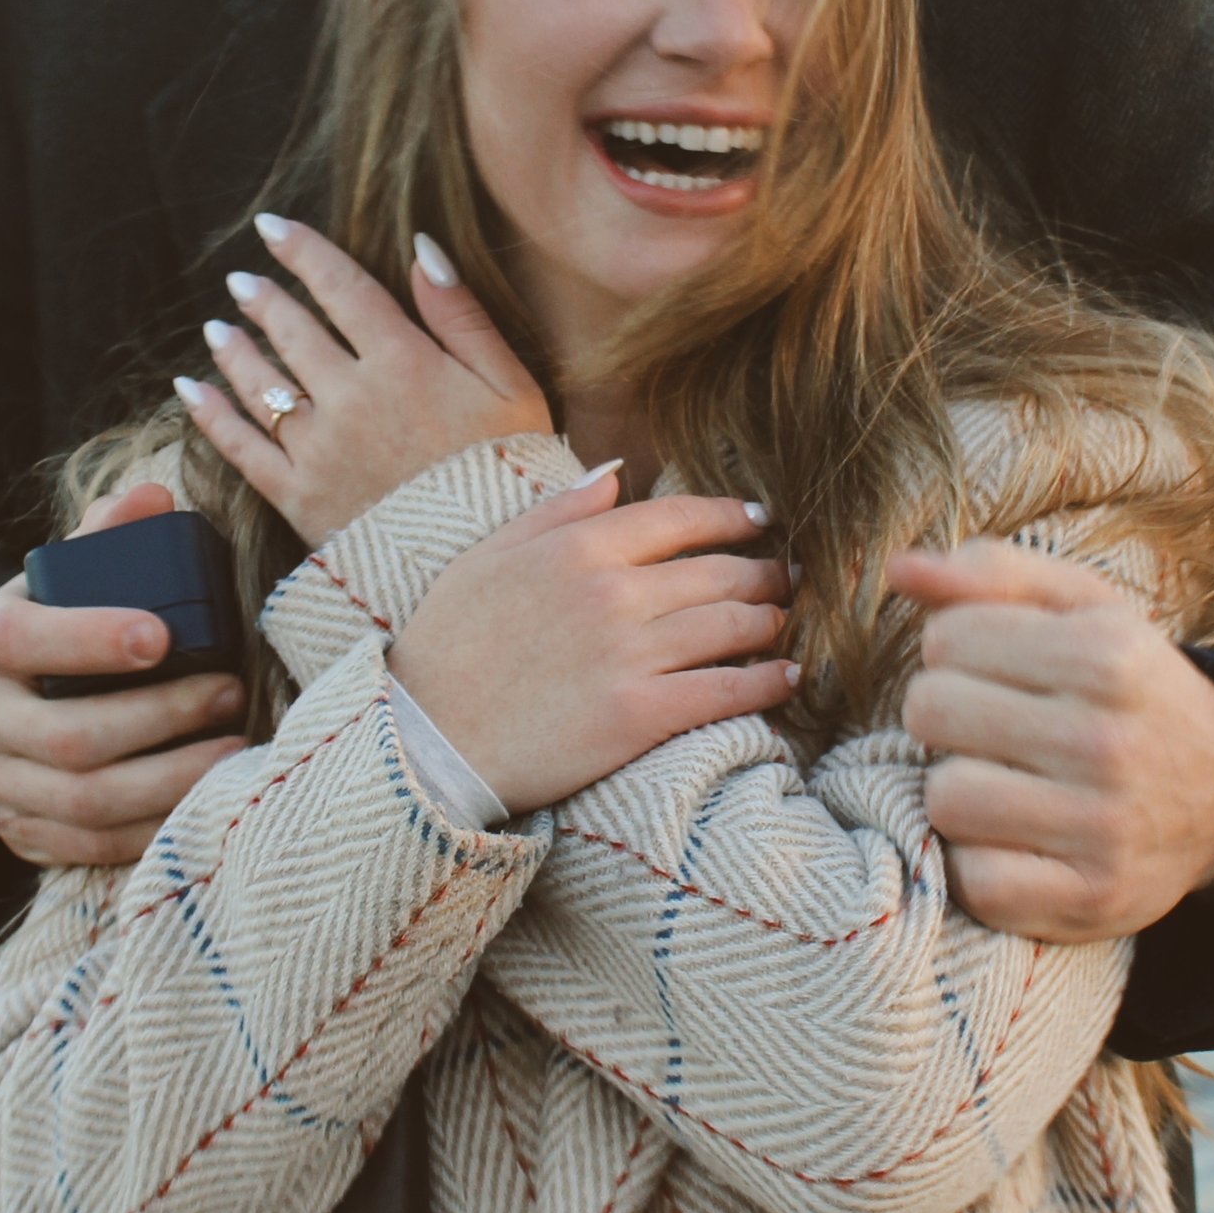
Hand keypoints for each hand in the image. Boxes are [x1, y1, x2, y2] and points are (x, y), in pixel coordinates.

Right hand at [0, 480, 247, 870]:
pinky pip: (89, 848)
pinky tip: (206, 804)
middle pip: (69, 737)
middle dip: (160, 720)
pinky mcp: (20, 832)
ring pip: (84, 802)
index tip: (161, 635)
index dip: (88, 641)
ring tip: (234, 749)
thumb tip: (154, 498)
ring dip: (169, 781)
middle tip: (230, 692)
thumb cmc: (62, 626)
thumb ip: (107, 533)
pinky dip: (153, 830)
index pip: (23, 641)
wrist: (7, 704)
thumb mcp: (69, 575)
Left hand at [184, 216, 553, 546]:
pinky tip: (190, 390)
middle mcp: (351, 398)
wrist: (489, 566)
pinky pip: (241, 448)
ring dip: (234, 349)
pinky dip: (211, 415)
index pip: (341, 287)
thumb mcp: (510, 385)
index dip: (303, 251)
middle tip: (243, 281)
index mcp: (404, 363)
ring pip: (260, 383)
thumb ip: (461, 315)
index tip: (273, 227)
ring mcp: (319, 449)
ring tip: (217, 328)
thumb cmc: (509, 474)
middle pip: (293, 331)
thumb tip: (422, 248)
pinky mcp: (299, 498)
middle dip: (263, 298)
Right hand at [392, 470, 795, 814]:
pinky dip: (768, 682)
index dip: (729, 517)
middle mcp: (613, 592)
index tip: (758, 522)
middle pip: (719, 571)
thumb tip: (615, 470)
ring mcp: (630, 654)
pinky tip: (788, 677)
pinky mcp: (640, 715)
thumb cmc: (448, 646)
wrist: (425, 742)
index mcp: (579, 546)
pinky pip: (726, 690)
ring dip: (770, 621)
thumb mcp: (487, 557)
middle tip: (785, 576)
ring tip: (781, 621)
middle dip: (763, 572)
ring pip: (732, 625)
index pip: (679, 516)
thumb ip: (558, 510)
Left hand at [889, 539, 1213, 942]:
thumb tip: (898, 568)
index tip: (995, 672)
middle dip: (945, 716)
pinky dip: (978, 864)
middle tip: (987, 729)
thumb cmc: (1128, 689)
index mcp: (1104, 654)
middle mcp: (1106, 740)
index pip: (945, 638)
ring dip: (956, 791)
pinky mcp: (1092, 897)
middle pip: (930, 711)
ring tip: (998, 783)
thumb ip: (992, 574)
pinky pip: (976, 880)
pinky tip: (1011, 841)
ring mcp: (1102, 827)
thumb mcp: (1084, 610)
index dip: (955, 652)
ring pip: (944, 799)